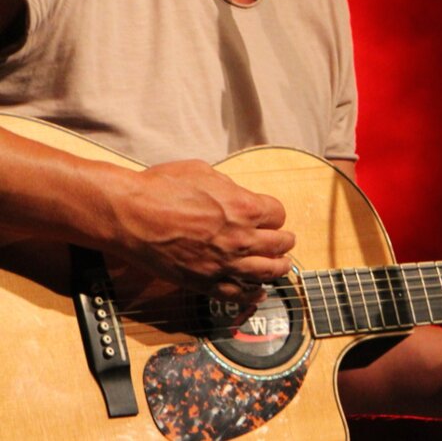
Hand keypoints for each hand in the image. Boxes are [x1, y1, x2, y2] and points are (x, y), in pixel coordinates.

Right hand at [108, 159, 293, 304]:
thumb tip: (237, 195)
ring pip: (266, 272)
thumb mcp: (205, 172)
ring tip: (281, 266)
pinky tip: (258, 292)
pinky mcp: (204, 282)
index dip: (274, 214)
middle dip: (284, 241)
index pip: (278, 214)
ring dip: (277, 268)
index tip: (270, 216)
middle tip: (285, 241)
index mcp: (244, 207)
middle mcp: (240, 238)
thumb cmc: (163, 188)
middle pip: (279, 244)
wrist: (131, 215)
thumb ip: (229, 187)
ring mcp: (223, 263)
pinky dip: (252, 294)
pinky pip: (238, 294)